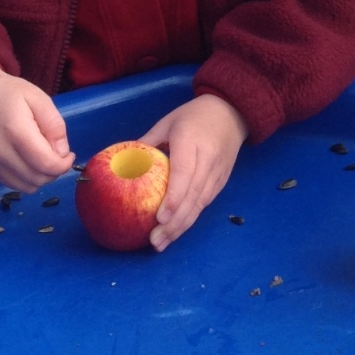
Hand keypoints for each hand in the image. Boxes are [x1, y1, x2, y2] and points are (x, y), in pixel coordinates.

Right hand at [0, 60, 74, 191]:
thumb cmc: (8, 94)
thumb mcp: (39, 99)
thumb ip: (54, 125)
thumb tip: (62, 153)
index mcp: (16, 131)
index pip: (45, 164)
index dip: (63, 165)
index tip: (69, 154)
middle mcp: (0, 152)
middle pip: (37, 178)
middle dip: (55, 171)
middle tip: (58, 154)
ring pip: (27, 187)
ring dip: (42, 178)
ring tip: (44, 158)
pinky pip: (14, 185)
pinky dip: (27, 180)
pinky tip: (30, 162)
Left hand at [141, 93, 247, 250]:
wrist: (231, 112)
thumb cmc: (194, 116)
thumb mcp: (167, 123)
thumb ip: (147, 143)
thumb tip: (123, 164)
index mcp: (191, 141)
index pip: (184, 172)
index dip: (173, 197)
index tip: (160, 218)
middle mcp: (208, 159)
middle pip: (193, 195)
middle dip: (175, 222)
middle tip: (155, 240)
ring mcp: (218, 172)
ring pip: (201, 204)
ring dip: (182, 226)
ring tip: (162, 242)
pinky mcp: (222, 181)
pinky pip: (206, 203)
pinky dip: (191, 218)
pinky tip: (177, 231)